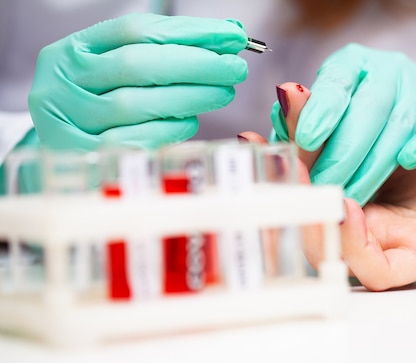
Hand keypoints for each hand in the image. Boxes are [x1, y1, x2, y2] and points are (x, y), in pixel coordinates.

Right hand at [28, 13, 247, 151]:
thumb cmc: (99, 104)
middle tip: (234, 68)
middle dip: (195, 64)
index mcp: (71, 51)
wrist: (58, 153)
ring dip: (189, 96)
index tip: (230, 37)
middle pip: (137, 64)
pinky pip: (135, 140)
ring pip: (137, 104)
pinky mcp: (85, 157)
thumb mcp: (117, 70)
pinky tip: (190, 121)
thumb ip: (166, 51)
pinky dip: (169, 129)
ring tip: (223, 92)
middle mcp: (64, 82)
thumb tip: (228, 38)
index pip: (136, 31)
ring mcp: (70, 121)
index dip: (188, 32)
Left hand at [270, 43, 415, 205]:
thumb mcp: (324, 142)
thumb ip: (296, 133)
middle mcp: (387, 72)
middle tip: (325, 187)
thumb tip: (260, 126)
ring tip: (355, 194)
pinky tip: (408, 160)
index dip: (319, 109)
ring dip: (375, 160)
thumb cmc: (365, 153)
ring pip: (399, 119)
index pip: (335, 82)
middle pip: (367, 107)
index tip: (306, 138)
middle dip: (343, 152)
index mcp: (350, 70)